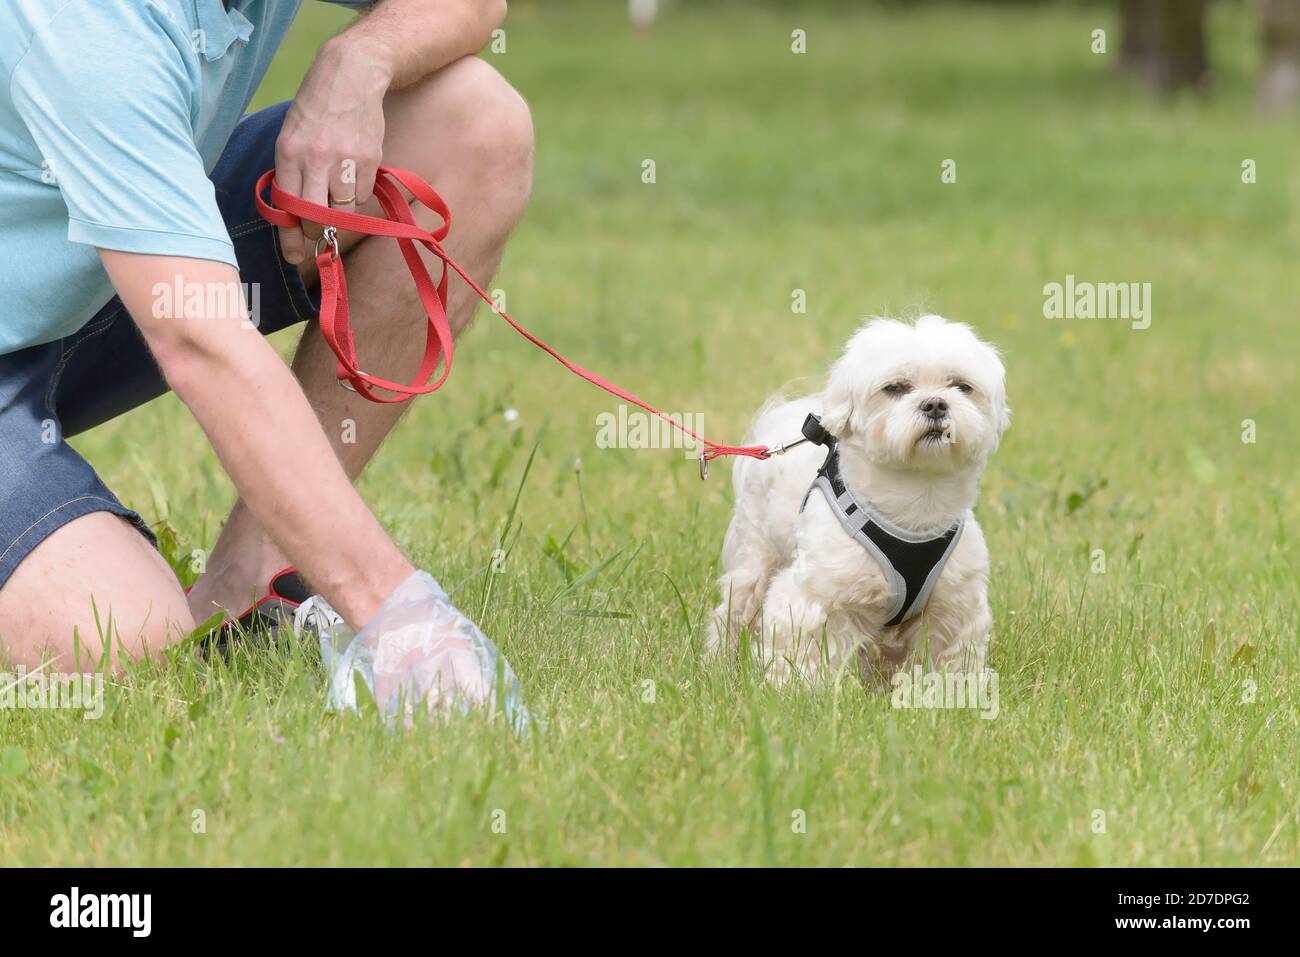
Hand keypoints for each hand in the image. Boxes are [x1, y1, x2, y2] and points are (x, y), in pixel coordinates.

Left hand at [274, 37, 392, 264]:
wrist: (351, 75)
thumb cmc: (315, 110)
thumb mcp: (291, 136)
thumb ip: (291, 174)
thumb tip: (294, 218)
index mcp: (289, 153)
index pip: (288, 207)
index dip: (292, 237)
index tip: (295, 256)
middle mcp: (315, 158)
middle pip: (317, 217)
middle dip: (318, 229)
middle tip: (319, 227)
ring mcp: (345, 160)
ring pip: (344, 212)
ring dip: (341, 212)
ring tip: (337, 192)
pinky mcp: (370, 160)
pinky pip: (364, 196)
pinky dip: (359, 193)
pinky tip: (353, 171)